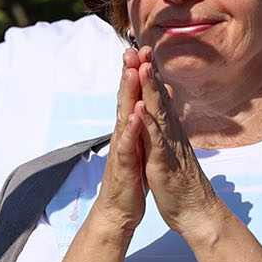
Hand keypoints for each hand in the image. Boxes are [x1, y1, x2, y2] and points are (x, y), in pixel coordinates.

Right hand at [91, 47, 148, 235]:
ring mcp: (121, 149)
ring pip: (124, 117)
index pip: (132, 97)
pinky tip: (135, 116)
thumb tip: (142, 107)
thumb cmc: (131, 178)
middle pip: (125, 99)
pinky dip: (131, 130)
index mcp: (129, 130)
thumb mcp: (138, 148)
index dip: (137, 74)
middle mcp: (122, 135)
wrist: (119, 210)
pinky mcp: (124, 166)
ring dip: (127, 94)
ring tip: (132, 72)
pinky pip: (127, 145)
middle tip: (131, 51)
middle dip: (129, 75)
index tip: (142, 51)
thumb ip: (139, 127)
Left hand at [134, 51, 222, 234]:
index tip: (139, 52)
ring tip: (142, 67)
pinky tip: (143, 110)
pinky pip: (158, 142)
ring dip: (150, 90)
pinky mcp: (165, 164)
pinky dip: (150, 125)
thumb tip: (164, 113)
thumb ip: (166, 131)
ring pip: (159, 113)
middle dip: (147, 72)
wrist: (195, 211)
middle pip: (157, 97)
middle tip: (139, 47)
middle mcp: (170, 134)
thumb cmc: (180, 182)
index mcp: (167, 131)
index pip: (156, 97)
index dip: (148, 75)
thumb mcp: (169, 151)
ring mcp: (169, 147)